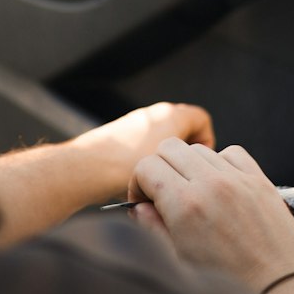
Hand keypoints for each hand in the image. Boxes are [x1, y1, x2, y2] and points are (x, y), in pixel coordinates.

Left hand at [79, 102, 214, 198]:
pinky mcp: (120, 132)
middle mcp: (154, 113)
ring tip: (161, 180)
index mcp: (172, 115)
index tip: (200, 162)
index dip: (207, 141)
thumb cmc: (126, 168)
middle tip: (182, 173)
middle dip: (185, 150)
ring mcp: (136, 121)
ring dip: (165, 156)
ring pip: (162, 137)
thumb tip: (195, 174)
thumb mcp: (169, 169)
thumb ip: (188, 166)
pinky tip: (141, 179)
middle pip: (182, 127)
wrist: (86, 169)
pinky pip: (144, 142)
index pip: (202, 120)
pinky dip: (147, 157)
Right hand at [129, 138, 293, 293]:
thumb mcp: (179, 262)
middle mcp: (211, 184)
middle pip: (169, 148)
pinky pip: (232, 153)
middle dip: (160, 168)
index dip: (138, 183)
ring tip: (194, 194)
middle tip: (164, 193)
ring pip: (199, 149)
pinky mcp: (260, 181)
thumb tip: (140, 207)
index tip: (145, 201)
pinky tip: (221, 186)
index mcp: (185, 205)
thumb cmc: (228, 286)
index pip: (147, 165)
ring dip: (189, 166)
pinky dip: (220, 163)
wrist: (280, 291)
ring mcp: (238, 179)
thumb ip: (153, 228)